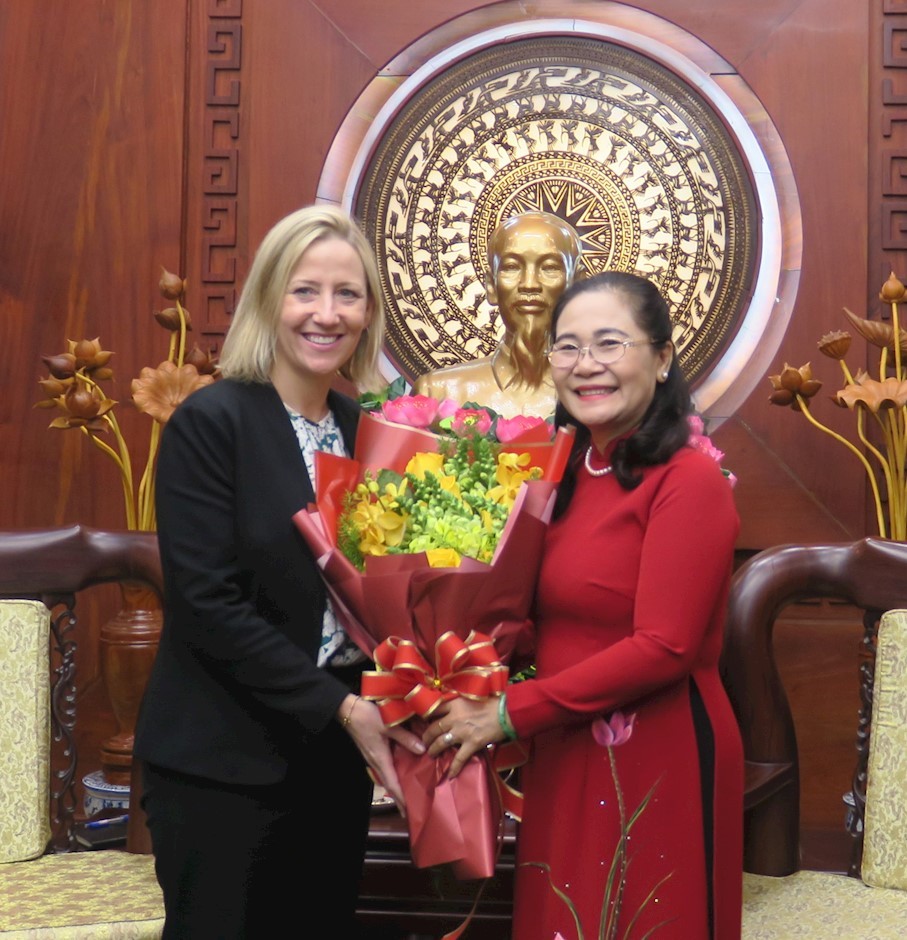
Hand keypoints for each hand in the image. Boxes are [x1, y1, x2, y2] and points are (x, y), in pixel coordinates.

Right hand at [339, 694, 424, 817]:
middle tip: (412, 810)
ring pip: (387, 777)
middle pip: (390, 784)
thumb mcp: (389, 726)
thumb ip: (406, 738)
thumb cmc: (368, 717)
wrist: (348, 710)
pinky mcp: (373, 751)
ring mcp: (373, 757)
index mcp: (380, 759)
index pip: (392, 784)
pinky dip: (394, 775)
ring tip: (409, 796)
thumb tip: (423, 750)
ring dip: (397, 788)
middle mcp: (376, 762)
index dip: (401, 799)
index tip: (409, 812)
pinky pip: (386, 768)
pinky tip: (402, 772)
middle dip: (400, 799)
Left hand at [423, 697, 504, 777]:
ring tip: (431, 754)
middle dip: (427, 737)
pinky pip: (459, 758)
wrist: (507, 712)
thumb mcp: (471, 697)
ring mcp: (462, 731)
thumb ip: (458, 703)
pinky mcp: (472, 743)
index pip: (433, 709)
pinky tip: (450, 775)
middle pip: (433, 728)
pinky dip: (454, 767)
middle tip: (425, 741)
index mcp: (454, 703)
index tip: (423, 721)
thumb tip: (451, 708)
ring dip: (434, 750)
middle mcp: (455, 717)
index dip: (426, 716)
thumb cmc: (491, 702)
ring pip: (441, 743)